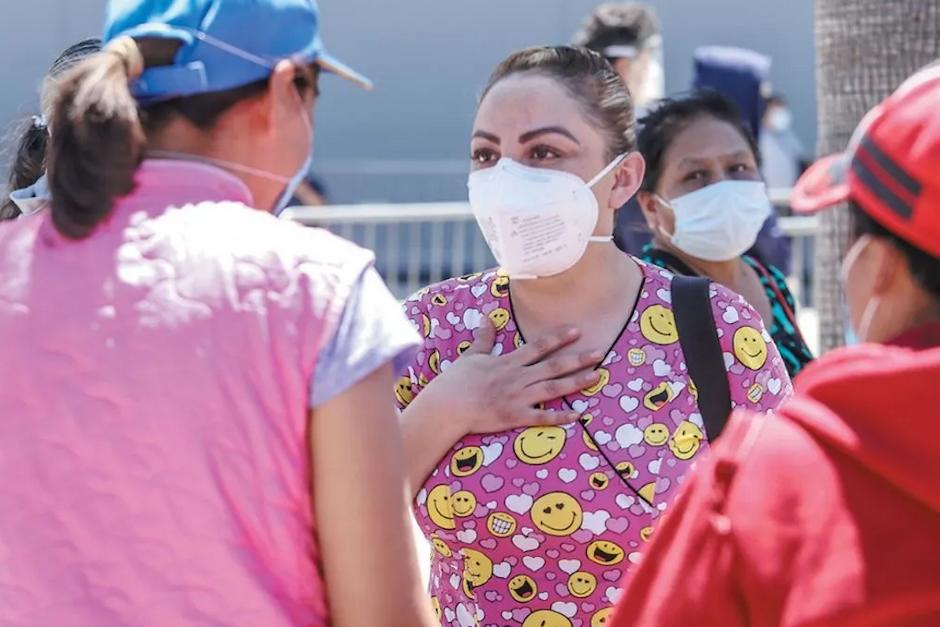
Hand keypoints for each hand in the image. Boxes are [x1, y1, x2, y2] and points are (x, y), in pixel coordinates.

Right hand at [420, 320, 602, 434]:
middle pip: (553, 366)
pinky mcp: (515, 417)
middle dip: (578, 358)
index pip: (538, 346)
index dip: (559, 338)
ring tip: (596, 377)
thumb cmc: (457, 381)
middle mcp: (517, 377)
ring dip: (576, 382)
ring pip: (553, 388)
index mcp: (508, 362)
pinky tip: (578, 415)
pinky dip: (560, 417)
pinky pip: (541, 417)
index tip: (577, 331)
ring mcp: (518, 398)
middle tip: (600, 352)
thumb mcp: (471, 355)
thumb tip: (487, 316)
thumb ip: (484, 337)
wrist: (447, 406)